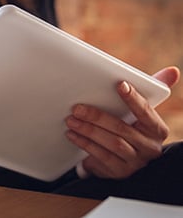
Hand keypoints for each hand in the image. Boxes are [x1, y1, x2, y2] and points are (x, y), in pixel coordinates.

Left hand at [65, 66, 179, 178]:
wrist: (126, 158)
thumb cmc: (133, 125)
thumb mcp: (142, 110)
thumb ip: (155, 88)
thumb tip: (172, 70)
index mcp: (157, 129)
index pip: (146, 112)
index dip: (134, 99)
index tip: (120, 84)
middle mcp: (149, 148)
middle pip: (122, 130)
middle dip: (97, 117)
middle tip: (77, 108)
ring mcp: (135, 162)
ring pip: (111, 144)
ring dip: (88, 131)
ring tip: (71, 120)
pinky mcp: (119, 172)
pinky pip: (101, 158)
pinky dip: (85, 144)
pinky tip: (72, 135)